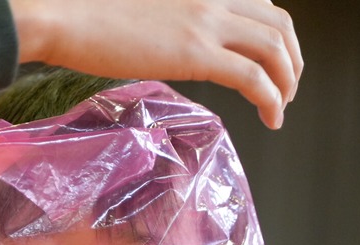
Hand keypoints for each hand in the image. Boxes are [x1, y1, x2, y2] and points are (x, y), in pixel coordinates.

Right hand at [8, 0, 302, 128]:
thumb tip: (173, 46)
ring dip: (286, 83)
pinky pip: (253, 78)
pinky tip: (271, 119)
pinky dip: (271, 100)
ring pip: (274, 50)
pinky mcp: (196, 53)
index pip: (261, 5)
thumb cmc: (89, 16)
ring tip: (279, 109)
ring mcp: (206, 24)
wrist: (67, 16)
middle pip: (279, 26)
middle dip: (292, 62)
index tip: (272, 65)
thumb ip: (172, 23)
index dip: (277, 37)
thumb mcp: (145, 11)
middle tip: (286, 89)